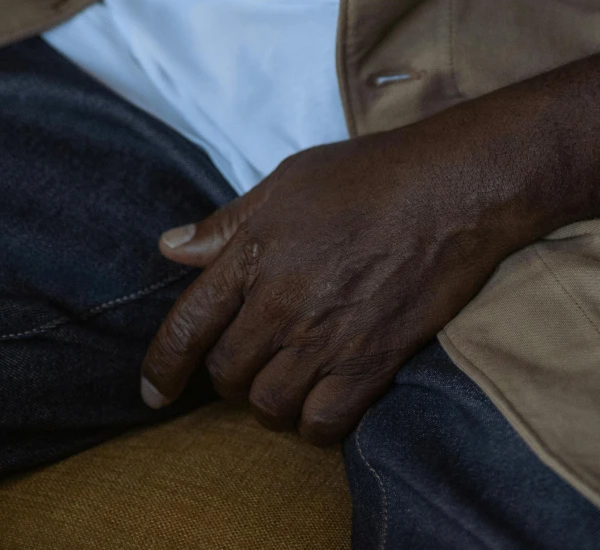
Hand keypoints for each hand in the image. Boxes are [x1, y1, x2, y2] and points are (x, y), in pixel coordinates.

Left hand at [139, 48, 599, 444]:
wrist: (449, 189)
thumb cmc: (367, 175)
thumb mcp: (287, 181)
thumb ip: (227, 223)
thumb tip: (171, 248)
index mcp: (253, 252)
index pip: (188, 324)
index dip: (161, 366)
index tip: (150, 391)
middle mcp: (282, 302)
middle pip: (226, 373)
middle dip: (226, 375)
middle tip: (248, 360)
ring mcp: (326, 337)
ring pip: (269, 405)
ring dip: (269, 400)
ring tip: (285, 378)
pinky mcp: (370, 363)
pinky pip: (322, 424)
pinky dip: (313, 424)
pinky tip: (319, 402)